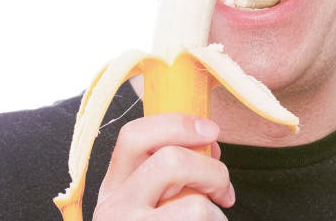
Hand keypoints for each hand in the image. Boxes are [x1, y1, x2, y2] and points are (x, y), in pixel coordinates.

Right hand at [93, 113, 234, 219]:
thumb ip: (168, 172)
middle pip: (171, 162)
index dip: (178, 124)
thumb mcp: (145, 201)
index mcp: (113, 187)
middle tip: (223, 188)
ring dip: (216, 213)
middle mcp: (114, 210)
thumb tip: (210, 145)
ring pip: (194, 207)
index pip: (134, 136)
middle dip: (212, 169)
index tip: (211, 130)